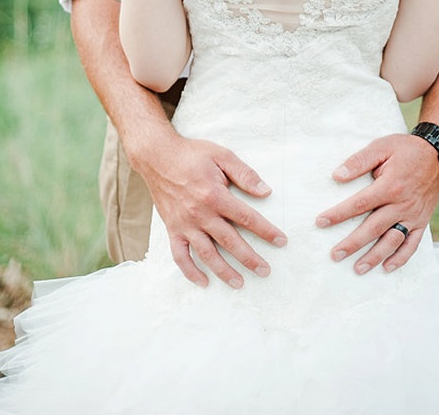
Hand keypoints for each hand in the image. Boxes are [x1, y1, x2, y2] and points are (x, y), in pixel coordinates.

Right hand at [140, 132, 286, 288]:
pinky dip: (191, 271)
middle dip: (250, 258)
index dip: (266, 231)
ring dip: (224, 272)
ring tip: (240, 283)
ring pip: (207, 254)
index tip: (281, 241)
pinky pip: (180, 256)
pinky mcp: (172, 229)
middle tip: (266, 271)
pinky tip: (204, 281)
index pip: (246, 218)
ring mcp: (185, 224)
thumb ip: (245, 174)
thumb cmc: (192, 154)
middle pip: (230, 242)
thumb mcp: (222, 155)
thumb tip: (266, 191)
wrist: (157, 156)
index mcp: (215, 195)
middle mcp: (200, 214)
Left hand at [316, 133, 438, 273]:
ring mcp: (413, 215)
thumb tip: (337, 176)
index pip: (359, 204)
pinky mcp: (422, 221)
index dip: (339, 215)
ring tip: (357, 268)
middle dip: (352, 244)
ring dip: (374, 256)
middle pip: (373, 228)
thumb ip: (359, 161)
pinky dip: (401, 258)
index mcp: (390, 186)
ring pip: (392, 241)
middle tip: (335, 255)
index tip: (321, 222)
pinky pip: (412, 244)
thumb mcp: (381, 147)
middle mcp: (402, 204)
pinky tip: (387, 267)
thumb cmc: (406, 149)